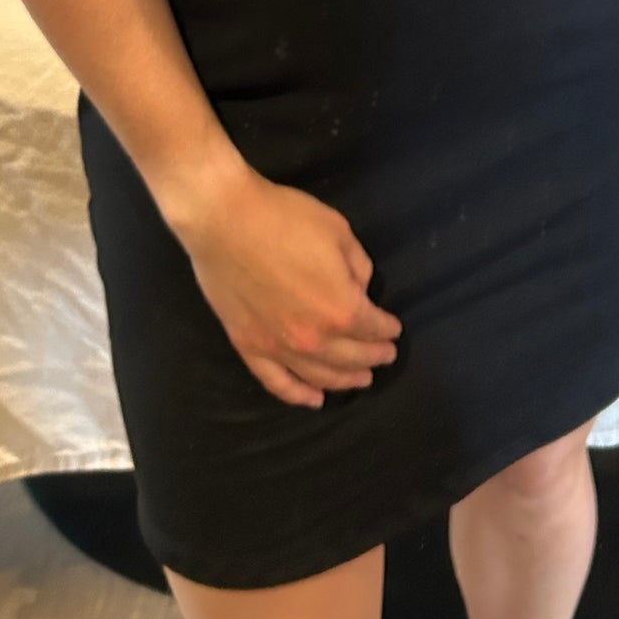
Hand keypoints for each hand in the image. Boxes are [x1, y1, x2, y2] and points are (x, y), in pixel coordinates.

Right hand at [180, 167, 402, 409]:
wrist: (225, 219)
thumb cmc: (285, 218)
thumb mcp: (338, 231)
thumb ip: (358, 266)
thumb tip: (359, 289)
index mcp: (341, 308)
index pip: (373, 327)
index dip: (387, 328)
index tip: (393, 329)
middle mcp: (314, 338)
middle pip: (352, 357)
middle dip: (373, 356)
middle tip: (385, 356)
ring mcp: (278, 348)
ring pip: (319, 376)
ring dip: (344, 381)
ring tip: (361, 380)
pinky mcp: (248, 347)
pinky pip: (277, 382)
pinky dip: (298, 395)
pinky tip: (314, 400)